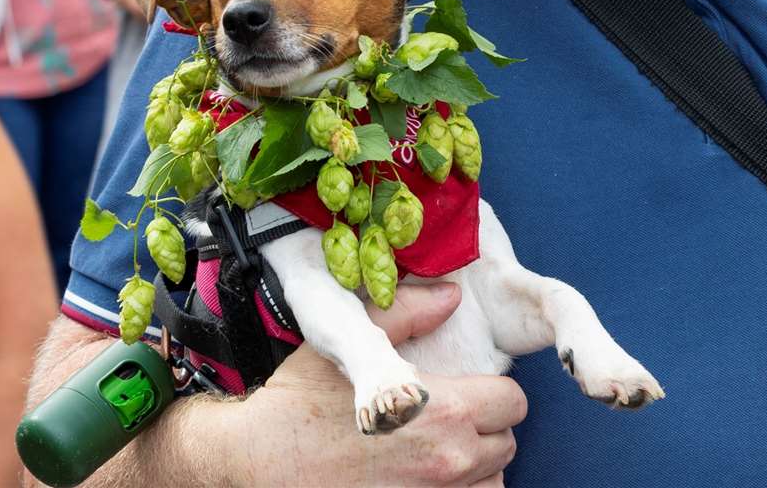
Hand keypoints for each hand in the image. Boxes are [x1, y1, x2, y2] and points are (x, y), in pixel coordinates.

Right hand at [219, 283, 525, 485]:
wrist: (253, 465)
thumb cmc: (299, 402)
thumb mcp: (351, 342)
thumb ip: (409, 313)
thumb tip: (452, 296)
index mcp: (443, 410)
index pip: (513, 402)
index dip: (494, 392)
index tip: (467, 389)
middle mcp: (448, 462)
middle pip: (506, 445)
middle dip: (485, 430)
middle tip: (449, 420)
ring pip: (490, 484)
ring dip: (475, 470)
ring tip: (438, 452)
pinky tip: (423, 478)